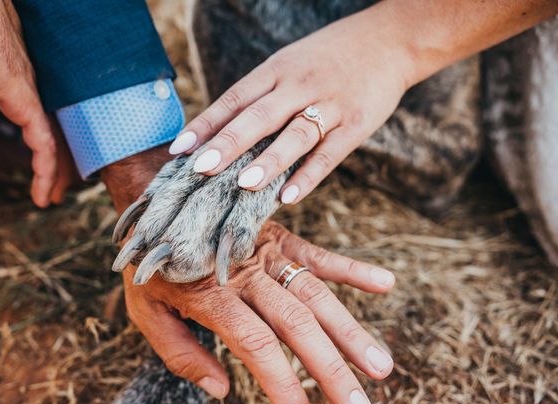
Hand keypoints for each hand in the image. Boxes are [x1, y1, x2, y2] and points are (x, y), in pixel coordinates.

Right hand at [0, 0, 73, 206]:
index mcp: (25, 82)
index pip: (47, 122)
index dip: (52, 148)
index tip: (52, 171)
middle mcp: (35, 89)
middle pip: (57, 135)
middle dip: (59, 167)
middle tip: (58, 192)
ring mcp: (31, 94)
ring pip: (54, 143)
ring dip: (54, 174)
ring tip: (50, 198)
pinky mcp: (23, 98)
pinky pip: (42, 141)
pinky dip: (46, 168)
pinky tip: (45, 186)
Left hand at [120, 221, 394, 403]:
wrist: (157, 203)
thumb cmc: (151, 266)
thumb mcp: (147, 312)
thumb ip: (180, 354)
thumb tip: (223, 390)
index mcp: (213, 296)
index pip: (257, 347)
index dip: (283, 387)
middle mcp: (247, 274)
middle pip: (297, 326)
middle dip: (332, 371)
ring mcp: (267, 253)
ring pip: (316, 296)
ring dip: (351, 332)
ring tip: (381, 367)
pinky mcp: (280, 237)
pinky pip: (319, 254)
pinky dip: (351, 268)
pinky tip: (385, 283)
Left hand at [167, 3, 412, 204]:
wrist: (390, 40)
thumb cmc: (328, 58)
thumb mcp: (289, 64)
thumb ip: (260, 95)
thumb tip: (220, 132)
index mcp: (277, 70)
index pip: (235, 98)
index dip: (206, 123)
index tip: (180, 149)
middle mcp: (299, 85)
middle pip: (259, 116)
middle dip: (229, 143)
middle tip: (201, 168)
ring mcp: (329, 105)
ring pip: (295, 135)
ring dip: (268, 160)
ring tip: (243, 184)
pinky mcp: (356, 124)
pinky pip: (330, 153)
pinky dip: (308, 176)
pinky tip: (288, 196)